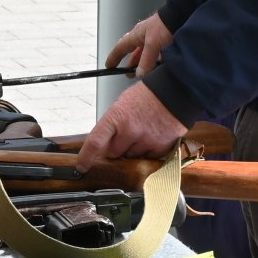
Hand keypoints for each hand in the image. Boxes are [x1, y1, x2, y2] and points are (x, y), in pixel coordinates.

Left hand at [73, 83, 187, 173]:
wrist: (175, 90)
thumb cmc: (148, 95)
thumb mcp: (123, 103)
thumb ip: (113, 124)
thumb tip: (105, 141)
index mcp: (116, 117)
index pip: (95, 142)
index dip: (86, 158)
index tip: (81, 167)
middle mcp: (130, 131)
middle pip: (114, 153)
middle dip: (116, 148)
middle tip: (126, 136)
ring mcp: (146, 140)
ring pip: (132, 156)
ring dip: (134, 150)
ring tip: (143, 132)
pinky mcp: (161, 147)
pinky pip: (148, 158)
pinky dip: (149, 151)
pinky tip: (153, 136)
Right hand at [106, 13, 174, 75]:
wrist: (182, 16)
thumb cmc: (165, 24)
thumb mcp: (152, 43)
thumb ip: (146, 60)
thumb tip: (140, 73)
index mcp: (137, 34)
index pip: (121, 47)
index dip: (114, 57)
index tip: (109, 66)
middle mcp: (144, 37)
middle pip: (134, 54)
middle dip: (132, 65)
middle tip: (129, 75)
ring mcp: (155, 40)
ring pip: (147, 56)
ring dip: (145, 65)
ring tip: (146, 74)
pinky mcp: (166, 42)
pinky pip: (158, 55)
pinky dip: (157, 62)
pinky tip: (159, 68)